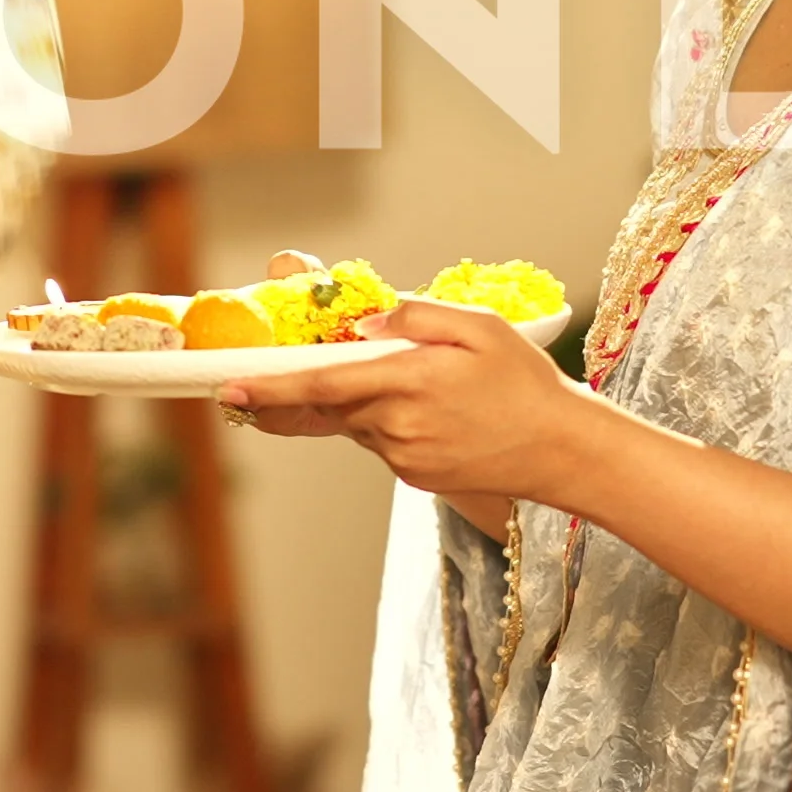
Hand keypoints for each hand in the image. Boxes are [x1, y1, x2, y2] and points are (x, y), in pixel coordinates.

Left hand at [215, 298, 588, 501]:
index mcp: (409, 381)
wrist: (561, 449)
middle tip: (314, 374)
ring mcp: (403, 456)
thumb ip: (416, 316)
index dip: (271, 388)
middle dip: (314, 385)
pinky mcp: (411, 475)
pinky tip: (437, 412)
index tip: (230, 390)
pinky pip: (379, 440)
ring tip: (429, 388)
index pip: (323, 383)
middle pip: (331, 401)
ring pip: (355, 420)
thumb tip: (364, 325)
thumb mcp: (480, 325)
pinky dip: (389, 419)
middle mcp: (397, 425)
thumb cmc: (524, 381)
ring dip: (365, 399)